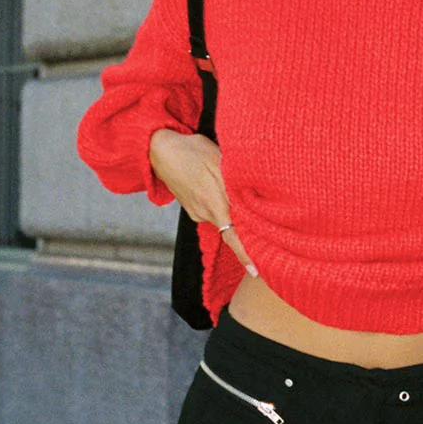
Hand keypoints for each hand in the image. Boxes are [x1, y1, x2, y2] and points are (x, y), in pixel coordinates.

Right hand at [149, 127, 257, 276]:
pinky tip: (221, 192)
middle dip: (246, 239)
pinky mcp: (193, 209)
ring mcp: (198, 213)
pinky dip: (222, 208)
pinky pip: (213, 213)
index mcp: (214, 203)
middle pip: (232, 232)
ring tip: (241, 201)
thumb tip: (255, 195)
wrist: (159, 151)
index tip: (256, 272)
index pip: (234, 237)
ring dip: (234, 215)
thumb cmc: (191, 151)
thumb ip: (236, 181)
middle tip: (263, 247)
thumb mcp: (218, 160)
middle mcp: (206, 213)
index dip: (245, 254)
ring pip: (223, 220)